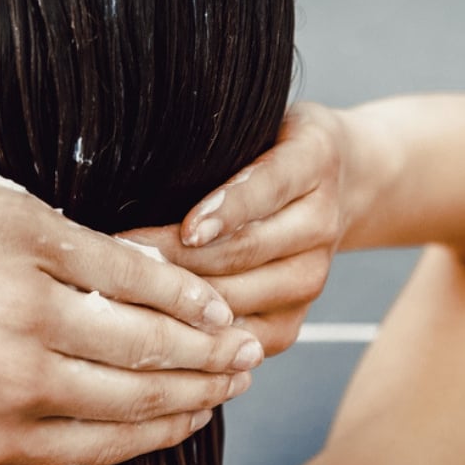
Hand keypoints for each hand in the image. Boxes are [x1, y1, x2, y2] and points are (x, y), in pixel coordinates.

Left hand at [0, 139, 262, 464]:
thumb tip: (67, 395)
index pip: (107, 441)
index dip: (167, 429)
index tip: (199, 414)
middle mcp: (14, 386)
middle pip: (140, 395)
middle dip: (203, 390)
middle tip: (242, 377)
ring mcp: (26, 311)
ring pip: (146, 339)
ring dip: (206, 343)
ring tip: (241, 339)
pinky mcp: (28, 240)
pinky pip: (126, 272)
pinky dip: (176, 285)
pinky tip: (204, 291)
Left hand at [121, 102, 353, 355]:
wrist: (342, 187)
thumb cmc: (275, 151)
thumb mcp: (259, 125)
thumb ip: (221, 144)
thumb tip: (143, 161)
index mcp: (313, 163)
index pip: (265, 189)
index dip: (225, 212)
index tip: (187, 229)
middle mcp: (320, 223)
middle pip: (243, 253)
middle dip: (177, 260)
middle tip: (121, 257)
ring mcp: (312, 278)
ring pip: (237, 298)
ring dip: (180, 300)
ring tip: (127, 292)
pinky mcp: (294, 320)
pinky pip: (242, 339)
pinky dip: (200, 338)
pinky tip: (157, 328)